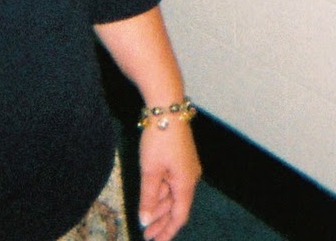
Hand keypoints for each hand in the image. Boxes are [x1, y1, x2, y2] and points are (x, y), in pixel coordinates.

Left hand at [137, 120, 200, 240]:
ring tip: (145, 219)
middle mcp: (190, 177)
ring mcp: (186, 167)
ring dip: (160, 207)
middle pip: (177, 206)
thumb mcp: (150, 171)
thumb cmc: (159, 139)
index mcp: (186, 182)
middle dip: (162, 222)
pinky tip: (151, 198)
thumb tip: (146, 222)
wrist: (167, 108)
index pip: (180, 215)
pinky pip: (172, 182)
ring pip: (173, 194)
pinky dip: (162, 192)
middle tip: (146, 235)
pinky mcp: (181, 158)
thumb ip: (148, 198)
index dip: (168, 232)